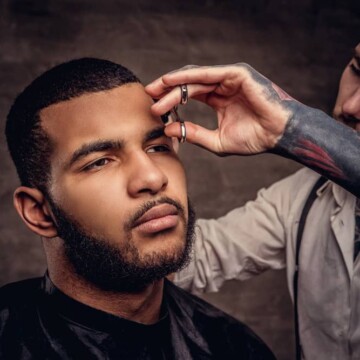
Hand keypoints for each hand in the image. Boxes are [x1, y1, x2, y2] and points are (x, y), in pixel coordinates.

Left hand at [145, 63, 293, 154]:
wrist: (278, 136)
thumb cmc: (254, 139)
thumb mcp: (217, 141)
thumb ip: (194, 134)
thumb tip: (170, 129)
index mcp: (219, 99)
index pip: (189, 95)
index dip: (171, 100)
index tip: (154, 108)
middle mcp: (222, 86)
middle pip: (188, 84)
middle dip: (167, 89)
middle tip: (149, 95)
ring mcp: (229, 78)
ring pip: (195, 78)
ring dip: (174, 83)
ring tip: (155, 90)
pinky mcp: (237, 74)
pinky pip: (208, 73)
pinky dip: (189, 77)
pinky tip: (172, 81)